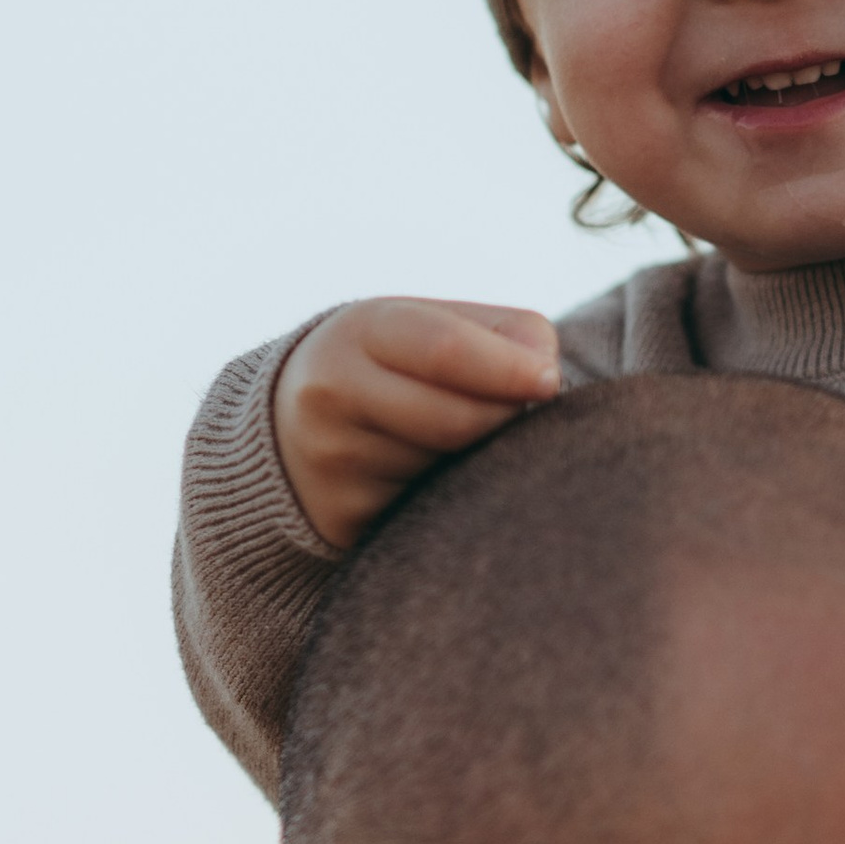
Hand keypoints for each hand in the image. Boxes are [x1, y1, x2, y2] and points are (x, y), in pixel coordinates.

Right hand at [271, 298, 562, 549]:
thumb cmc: (401, 366)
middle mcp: (332, 393)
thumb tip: (544, 379)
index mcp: (362, 330)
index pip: (446, 350)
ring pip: (450, 473)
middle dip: (503, 421)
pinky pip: (433, 514)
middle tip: (506, 412)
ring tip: (451, 440)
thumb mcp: (439, 325)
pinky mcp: (343, 518)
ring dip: (477, 462)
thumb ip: (510, 336)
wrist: (295, 425)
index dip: (510, 370)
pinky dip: (452, 498)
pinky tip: (429, 477)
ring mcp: (332, 460)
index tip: (549, 383)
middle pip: (460, 422)